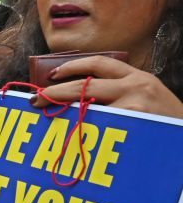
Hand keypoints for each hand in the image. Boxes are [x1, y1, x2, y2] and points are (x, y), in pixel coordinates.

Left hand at [33, 56, 182, 118]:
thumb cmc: (166, 123)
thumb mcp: (148, 98)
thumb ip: (122, 93)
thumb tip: (81, 97)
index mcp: (138, 77)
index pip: (99, 63)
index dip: (72, 66)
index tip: (53, 74)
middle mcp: (136, 85)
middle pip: (85, 84)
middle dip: (56, 92)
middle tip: (36, 99)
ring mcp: (135, 104)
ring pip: (87, 106)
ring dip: (65, 114)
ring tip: (47, 119)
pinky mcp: (134, 121)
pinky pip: (99, 126)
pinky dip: (83, 132)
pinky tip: (71, 138)